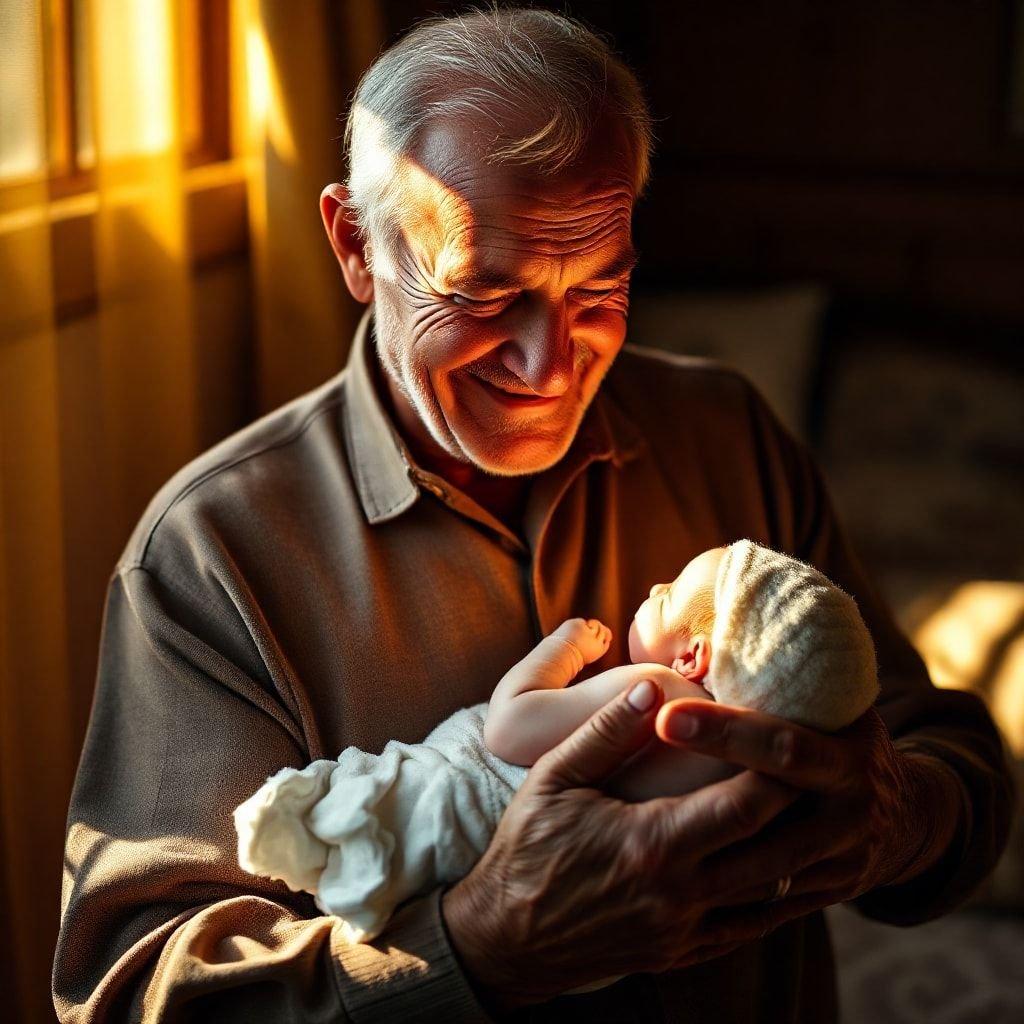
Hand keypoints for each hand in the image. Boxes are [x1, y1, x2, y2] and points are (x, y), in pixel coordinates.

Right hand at [442, 679, 799, 1009]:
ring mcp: (683, 930)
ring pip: (769, 894)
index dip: (781, 770)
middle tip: (821, 772)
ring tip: (816, 814)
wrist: (504, 937)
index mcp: (653, 843)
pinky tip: (783, 874)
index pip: (746, 804)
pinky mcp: (679, 953)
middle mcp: (680, 893)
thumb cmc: (525, 848)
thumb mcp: (554, 779)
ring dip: (799, 855)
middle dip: (804, 808)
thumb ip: (606, 733)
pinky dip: (774, 901)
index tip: (799, 736)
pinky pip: (746, 929)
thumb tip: (651, 688)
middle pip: (773, 849)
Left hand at [654, 700, 962, 950]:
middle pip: (763, 809)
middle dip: (699, 798)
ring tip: (637, 844)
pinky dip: (724, 898)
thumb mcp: (837, 706)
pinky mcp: (829, 896)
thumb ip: (787, 681)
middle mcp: (849, 812)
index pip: (780, 744)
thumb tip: (707, 632)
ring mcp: (841, 862)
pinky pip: (769, 904)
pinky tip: (672, 890)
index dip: (724, 732)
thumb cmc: (845, 741)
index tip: (666, 715)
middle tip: (632, 788)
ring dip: (703, 857)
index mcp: (847, 757)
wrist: (908, 818)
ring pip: (762, 868)